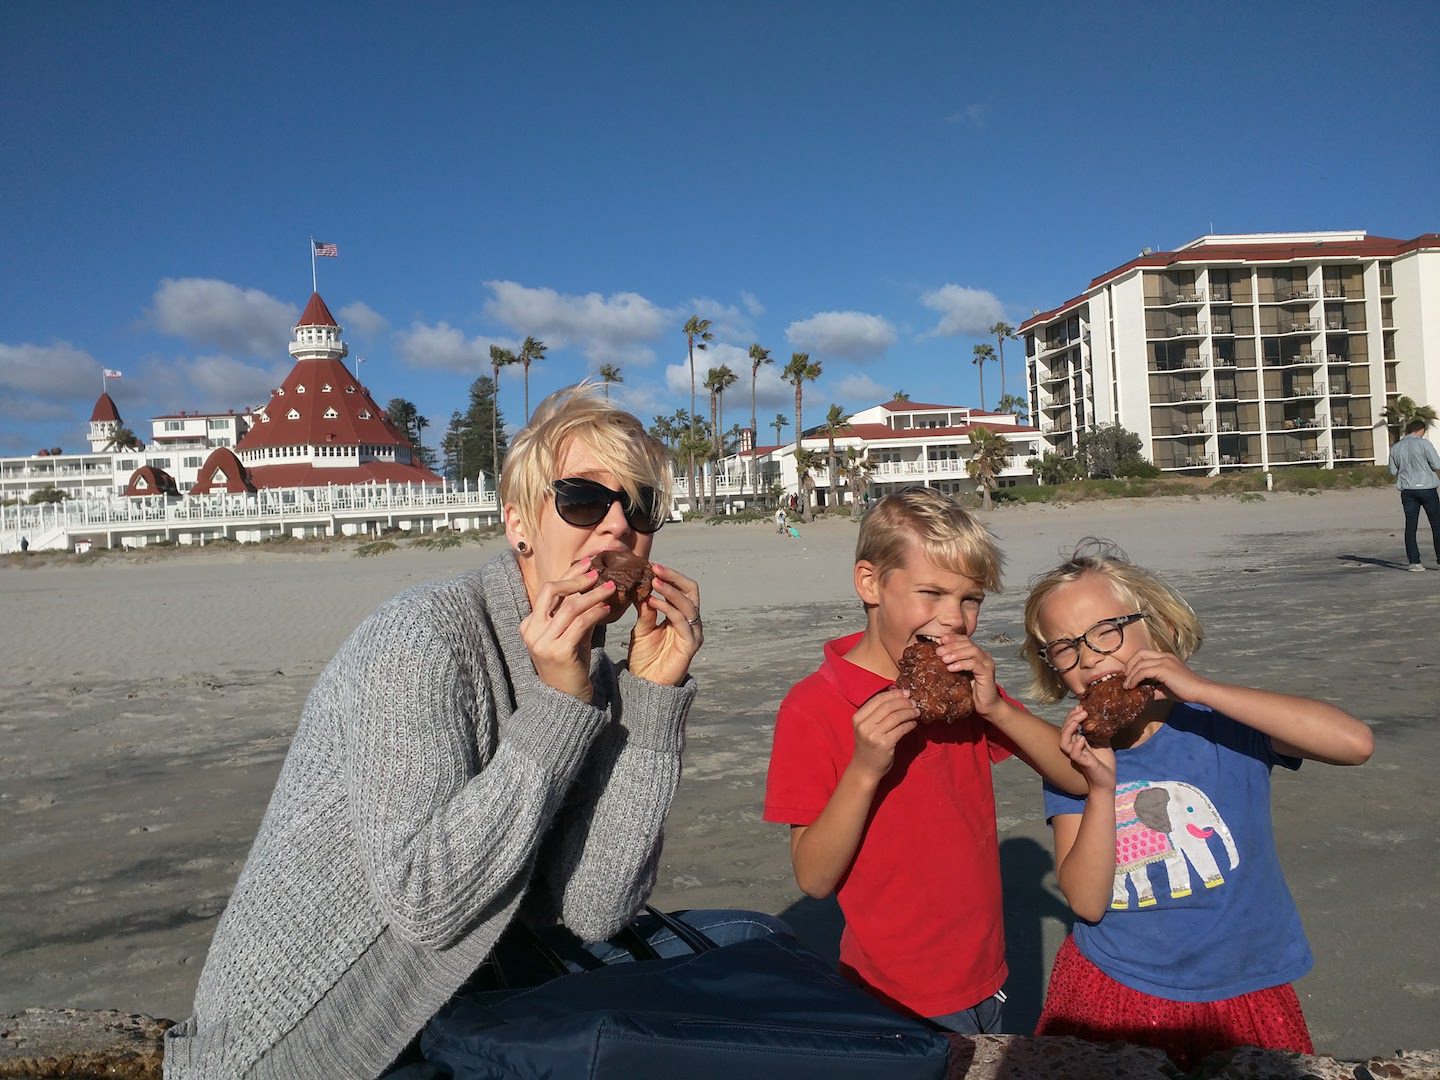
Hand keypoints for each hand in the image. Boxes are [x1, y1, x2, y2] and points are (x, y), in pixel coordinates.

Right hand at [519, 566, 618, 701]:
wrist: (566, 700)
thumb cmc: (571, 665)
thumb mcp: (571, 634)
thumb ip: (576, 612)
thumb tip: (594, 583)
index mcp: (530, 625)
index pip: (548, 591)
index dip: (569, 575)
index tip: (588, 564)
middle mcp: (532, 632)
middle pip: (551, 591)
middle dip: (576, 579)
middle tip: (598, 572)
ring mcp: (542, 642)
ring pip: (569, 606)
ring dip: (593, 594)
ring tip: (611, 588)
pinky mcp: (559, 652)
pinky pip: (580, 624)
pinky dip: (595, 613)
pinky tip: (607, 608)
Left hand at [626, 562, 701, 685]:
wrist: (646, 685)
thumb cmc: (645, 657)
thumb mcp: (642, 628)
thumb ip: (645, 609)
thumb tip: (640, 585)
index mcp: (681, 616)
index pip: (682, 588)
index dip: (669, 576)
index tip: (651, 565)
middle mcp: (691, 622)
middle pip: (691, 591)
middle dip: (674, 577)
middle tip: (656, 568)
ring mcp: (693, 633)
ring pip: (688, 604)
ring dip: (670, 591)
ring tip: (653, 582)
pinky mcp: (690, 645)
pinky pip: (682, 621)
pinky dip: (668, 609)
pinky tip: (653, 602)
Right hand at [849, 688, 920, 780]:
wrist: (865, 768)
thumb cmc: (868, 746)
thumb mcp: (866, 727)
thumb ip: (876, 713)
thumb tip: (897, 695)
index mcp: (858, 717)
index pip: (877, 699)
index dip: (894, 694)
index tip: (906, 692)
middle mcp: (864, 725)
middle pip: (888, 706)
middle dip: (904, 702)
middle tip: (914, 702)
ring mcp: (873, 735)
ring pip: (896, 717)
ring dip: (909, 712)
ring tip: (917, 712)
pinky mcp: (884, 744)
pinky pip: (901, 729)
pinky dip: (910, 725)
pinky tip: (914, 724)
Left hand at [932, 634, 999, 714]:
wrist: (985, 706)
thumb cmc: (970, 691)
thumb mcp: (958, 674)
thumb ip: (951, 664)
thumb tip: (935, 655)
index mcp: (976, 654)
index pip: (964, 640)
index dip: (953, 638)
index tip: (940, 640)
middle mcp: (983, 656)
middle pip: (967, 644)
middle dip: (951, 646)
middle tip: (939, 652)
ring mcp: (987, 663)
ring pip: (972, 651)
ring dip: (956, 654)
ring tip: (944, 659)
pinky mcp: (988, 673)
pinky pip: (974, 664)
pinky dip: (962, 664)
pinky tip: (951, 668)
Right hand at [1060, 707, 1116, 792]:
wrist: (1107, 780)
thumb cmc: (1103, 762)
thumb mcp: (1102, 741)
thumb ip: (1099, 730)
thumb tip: (1101, 716)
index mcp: (1077, 742)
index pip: (1069, 726)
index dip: (1072, 715)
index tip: (1081, 706)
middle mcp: (1073, 748)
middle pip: (1064, 730)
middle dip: (1071, 718)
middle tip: (1083, 711)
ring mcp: (1077, 755)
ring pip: (1064, 741)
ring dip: (1069, 729)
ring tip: (1079, 720)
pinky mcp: (1082, 763)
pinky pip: (1073, 754)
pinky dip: (1077, 745)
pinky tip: (1083, 738)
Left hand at [1123, 649, 1211, 704]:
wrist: (1200, 691)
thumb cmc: (1185, 691)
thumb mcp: (1165, 688)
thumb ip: (1152, 688)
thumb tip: (1139, 693)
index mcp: (1166, 657)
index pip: (1144, 653)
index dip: (1133, 663)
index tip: (1127, 675)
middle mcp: (1164, 656)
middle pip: (1139, 653)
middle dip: (1129, 665)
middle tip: (1125, 678)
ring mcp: (1164, 661)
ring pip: (1139, 663)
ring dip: (1130, 675)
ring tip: (1127, 686)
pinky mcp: (1164, 668)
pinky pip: (1143, 671)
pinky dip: (1134, 678)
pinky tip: (1132, 686)